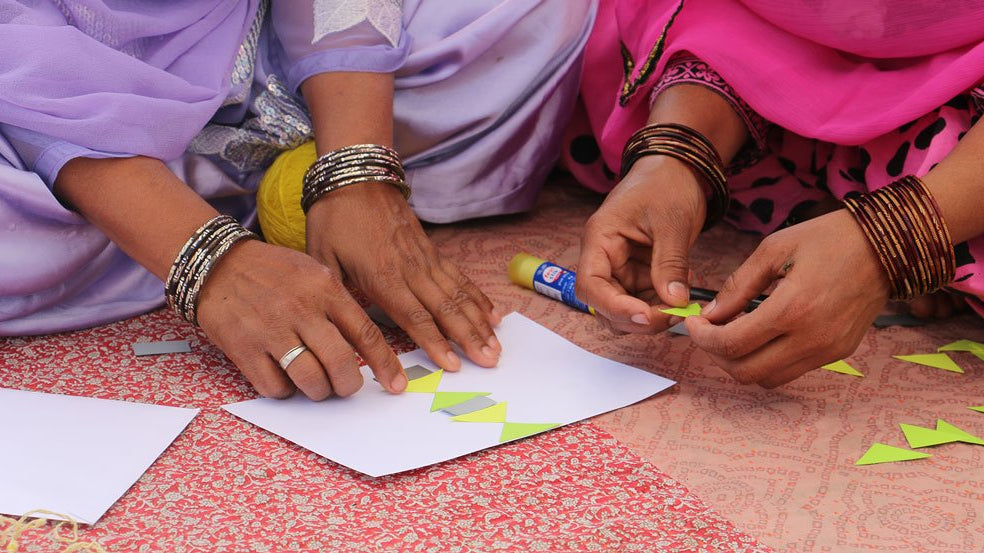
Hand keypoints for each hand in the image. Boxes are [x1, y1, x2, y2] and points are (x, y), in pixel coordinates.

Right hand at [196, 239, 405, 399]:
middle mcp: (301, 309)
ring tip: (315, 384)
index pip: (365, 333)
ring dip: (318, 391)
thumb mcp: (313, 273)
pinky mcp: (245, 349)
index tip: (396, 384)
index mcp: (324, 289)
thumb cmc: (272, 272)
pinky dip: (285, 390)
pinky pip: (276, 387)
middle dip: (348, 384)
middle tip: (345, 386)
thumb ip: (338, 304)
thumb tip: (364, 347)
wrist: (217, 265)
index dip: (385, 365)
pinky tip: (284, 377)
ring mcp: (272, 330)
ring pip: (311, 380)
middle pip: (340, 363)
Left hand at [305, 183, 501, 371]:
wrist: (356, 177)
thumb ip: (334, 293)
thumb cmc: (334, 217)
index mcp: (381, 275)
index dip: (434, 342)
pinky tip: (493, 315)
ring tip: (496, 347)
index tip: (452, 365)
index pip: (413, 316)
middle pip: (446, 309)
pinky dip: (478, 297)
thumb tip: (339, 328)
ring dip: (479, 323)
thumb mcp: (321, 256)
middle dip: (469, 338)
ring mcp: (424, 258)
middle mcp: (410, 269)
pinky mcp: (431, 250)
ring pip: (458, 295)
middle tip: (489, 362)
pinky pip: (460, 277)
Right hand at [575, 156, 706, 333]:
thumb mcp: (672, 223)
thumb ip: (670, 263)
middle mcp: (604, 257)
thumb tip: (674, 301)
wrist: (677, 169)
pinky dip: (660, 306)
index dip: (614, 307)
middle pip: (604, 304)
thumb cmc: (667, 184)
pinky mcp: (638, 272)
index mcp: (600, 239)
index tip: (646, 316)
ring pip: (624, 308)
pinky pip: (643, 300)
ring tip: (681, 306)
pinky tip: (682, 296)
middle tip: (673, 316)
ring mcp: (620, 267)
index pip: (591, 285)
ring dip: (650, 316)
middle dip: (636, 318)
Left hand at [686, 209, 890, 387]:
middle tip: (707, 333)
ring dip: (741, 363)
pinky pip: (791, 371)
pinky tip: (761, 336)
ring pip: (767, 379)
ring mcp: (827, 351)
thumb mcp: (774, 249)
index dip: (703, 338)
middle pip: (745, 371)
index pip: (732, 344)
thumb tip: (711, 314)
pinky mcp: (838, 354)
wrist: (887, 247)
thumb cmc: (829, 239)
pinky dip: (767, 361)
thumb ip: (738, 285)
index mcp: (791, 309)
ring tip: (732, 334)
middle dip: (716, 355)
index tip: (694, 323)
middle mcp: (811, 338)